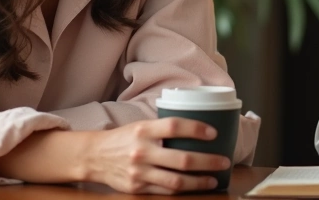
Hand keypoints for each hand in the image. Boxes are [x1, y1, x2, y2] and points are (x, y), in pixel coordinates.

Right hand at [83, 118, 231, 193]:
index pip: (175, 126)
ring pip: (176, 181)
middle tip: (223, 161)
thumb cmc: (124, 138)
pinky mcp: (137, 188)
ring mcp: (139, 172)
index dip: (197, 129)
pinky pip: (165, 191)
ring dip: (199, 182)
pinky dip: (183, 191)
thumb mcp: (140, 126)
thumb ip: (162, 128)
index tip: (214, 133)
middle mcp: (142, 150)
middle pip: (182, 158)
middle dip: (208, 162)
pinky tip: (194, 188)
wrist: (94, 156)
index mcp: (144, 129)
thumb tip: (196, 127)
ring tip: (213, 180)